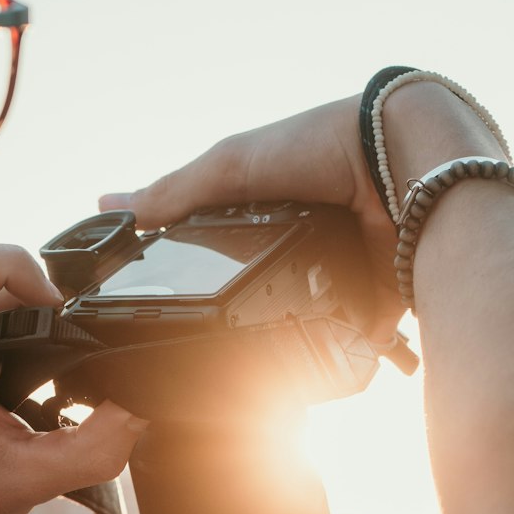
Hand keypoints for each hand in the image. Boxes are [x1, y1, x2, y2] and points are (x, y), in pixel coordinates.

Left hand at [0, 243, 147, 513]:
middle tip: (72, 328)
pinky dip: (27, 327)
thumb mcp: (32, 482)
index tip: (53, 303)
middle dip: (38, 288)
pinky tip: (49, 363)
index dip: (11, 264)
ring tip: (67, 346)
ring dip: (33, 308)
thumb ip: (96, 448)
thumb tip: (140, 408)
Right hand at [100, 97, 404, 343]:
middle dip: (245, 311)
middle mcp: (310, 233)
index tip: (162, 303)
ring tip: (254, 365)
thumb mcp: (231, 166)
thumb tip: (108, 207)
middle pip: (264, 285)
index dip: (197, 270)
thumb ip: (174, 192)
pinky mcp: (378, 296)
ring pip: (307, 316)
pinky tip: (317, 369)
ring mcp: (345, 267)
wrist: (405, 163)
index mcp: (274, 200)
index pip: (225, 243)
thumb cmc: (323, 144)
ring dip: (288, 335)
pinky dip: (341, 351)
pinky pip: (355, 337)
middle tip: (210, 343)